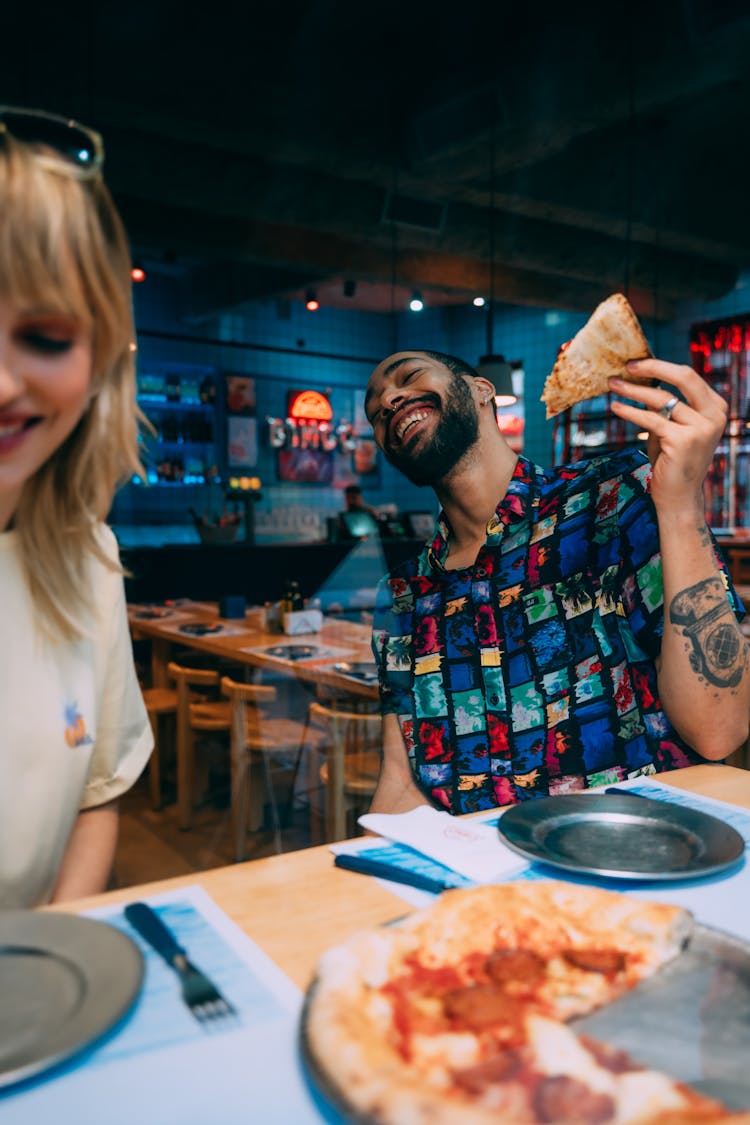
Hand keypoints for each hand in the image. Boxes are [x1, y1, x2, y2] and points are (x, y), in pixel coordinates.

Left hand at [609, 358, 727, 515]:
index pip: (688, 376)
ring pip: (662, 399)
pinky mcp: (683, 440)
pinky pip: (651, 419)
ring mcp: (701, 428)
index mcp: (716, 407)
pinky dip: (630, 411)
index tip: (636, 364)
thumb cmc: (672, 460)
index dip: (660, 366)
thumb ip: (666, 406)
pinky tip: (615, 407)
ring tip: (613, 385)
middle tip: (627, 366)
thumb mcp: (673, 426)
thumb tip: (642, 379)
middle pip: (683, 377)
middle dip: (652, 368)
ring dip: (633, 390)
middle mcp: (714, 415)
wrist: (678, 496)